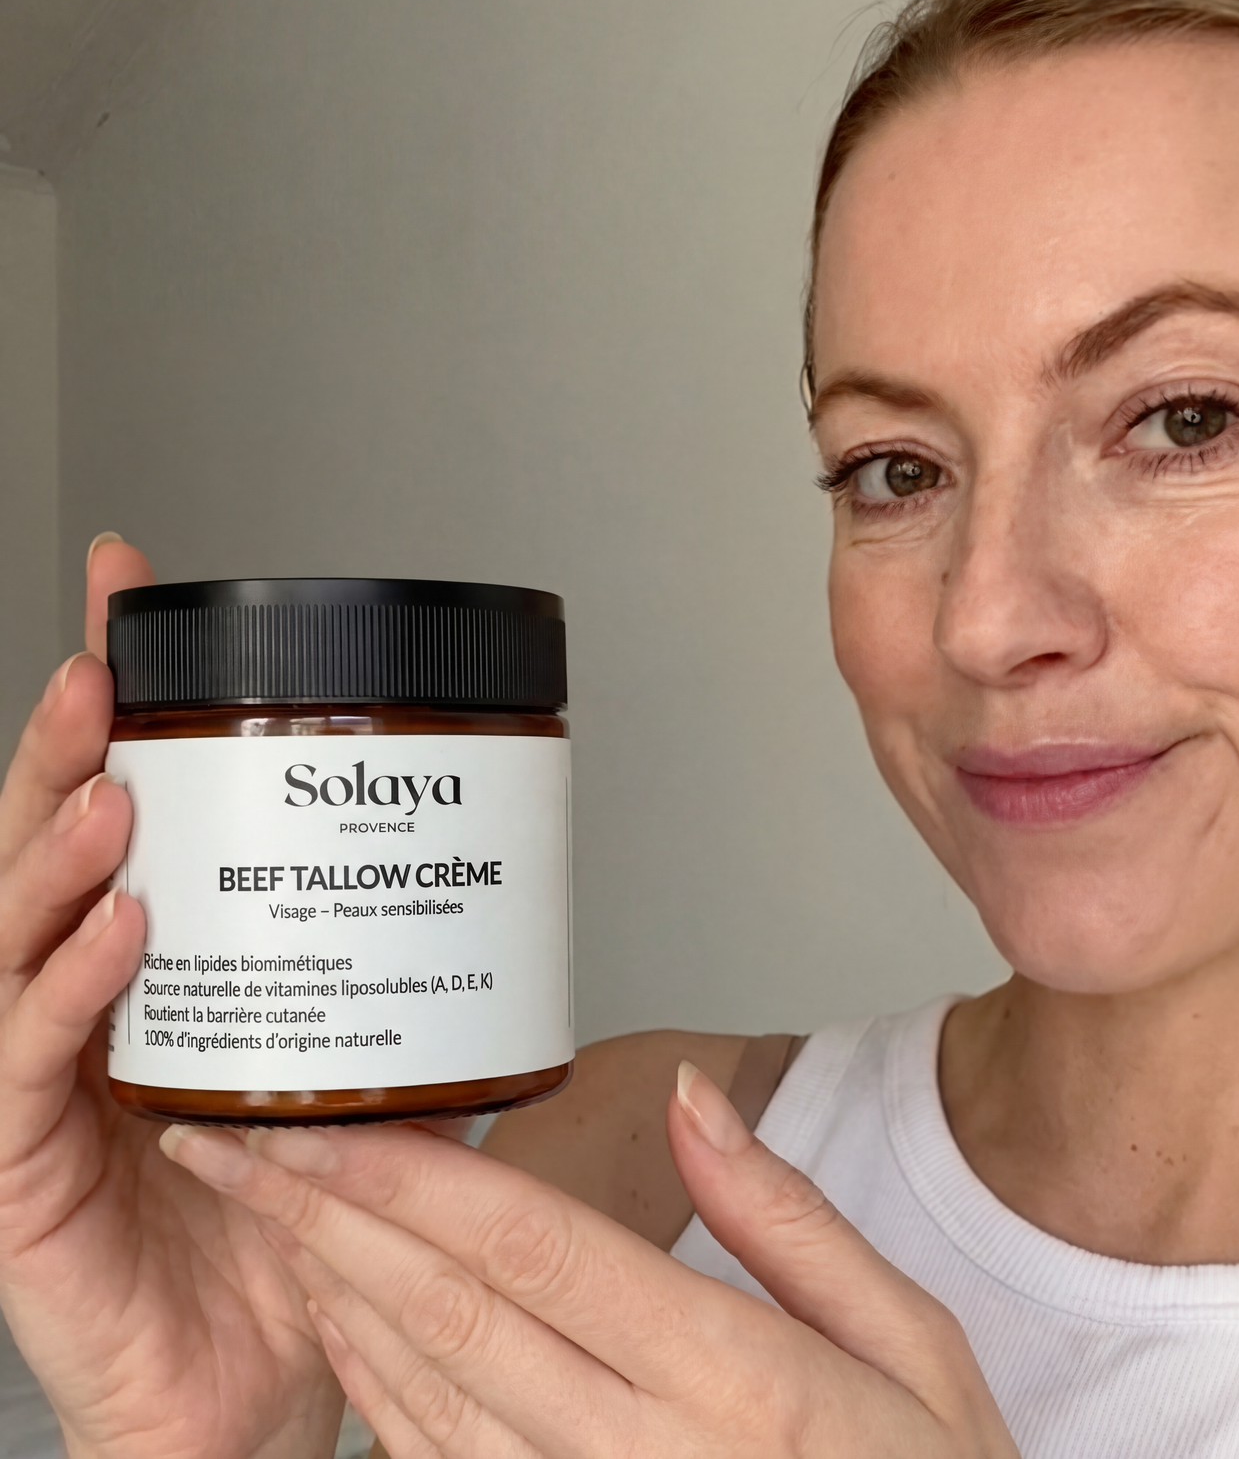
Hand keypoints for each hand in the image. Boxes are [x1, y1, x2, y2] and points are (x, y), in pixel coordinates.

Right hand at [0, 537, 346, 1458]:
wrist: (257, 1380)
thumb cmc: (294, 1224)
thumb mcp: (345, 1068)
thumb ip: (374, 981)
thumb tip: (472, 894)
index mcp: (152, 969)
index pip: (118, 808)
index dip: (112, 698)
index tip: (124, 582)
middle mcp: (81, 1005)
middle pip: (49, 850)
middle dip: (68, 749)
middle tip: (97, 660)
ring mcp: (39, 1082)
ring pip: (15, 937)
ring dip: (59, 851)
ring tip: (115, 788)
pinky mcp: (20, 1170)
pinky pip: (31, 1064)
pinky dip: (72, 989)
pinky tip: (122, 925)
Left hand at [160, 1061, 1020, 1457]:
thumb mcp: (913, 1342)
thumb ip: (790, 1219)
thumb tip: (698, 1098)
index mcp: (733, 1378)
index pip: (539, 1250)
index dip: (417, 1177)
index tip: (330, 1119)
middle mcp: (645, 1454)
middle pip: (455, 1316)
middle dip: (330, 1221)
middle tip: (234, 1148)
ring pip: (427, 1399)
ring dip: (335, 1298)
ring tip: (264, 1213)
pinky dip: (379, 1394)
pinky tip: (344, 1326)